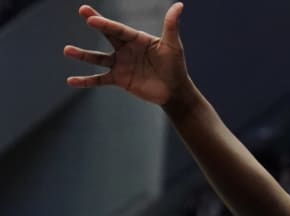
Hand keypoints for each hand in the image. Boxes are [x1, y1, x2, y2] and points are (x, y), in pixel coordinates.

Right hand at [64, 3, 192, 106]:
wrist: (174, 90)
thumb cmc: (175, 65)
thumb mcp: (173, 45)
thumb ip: (171, 25)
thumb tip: (179, 5)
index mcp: (136, 38)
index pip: (119, 29)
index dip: (106, 24)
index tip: (92, 18)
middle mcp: (125, 49)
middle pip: (107, 34)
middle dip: (96, 23)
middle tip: (82, 10)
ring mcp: (120, 64)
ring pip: (98, 58)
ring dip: (83, 55)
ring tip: (67, 50)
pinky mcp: (119, 79)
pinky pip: (99, 80)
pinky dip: (86, 81)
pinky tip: (72, 81)